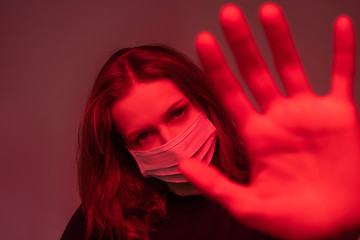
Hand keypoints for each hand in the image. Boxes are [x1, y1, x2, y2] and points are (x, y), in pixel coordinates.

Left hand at [179, 3, 359, 238]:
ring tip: (267, 10)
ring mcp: (309, 112)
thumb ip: (215, 186)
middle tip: (227, 14)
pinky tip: (339, 23)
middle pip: (256, 72)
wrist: (339, 224)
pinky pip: (341, 75)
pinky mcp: (340, 114)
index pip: (230, 93)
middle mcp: (279, 118)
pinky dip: (342, 51)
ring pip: (292, 66)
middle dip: (241, 44)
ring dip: (280, 38)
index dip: (216, 67)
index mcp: (256, 136)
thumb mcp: (249, 207)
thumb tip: (182, 165)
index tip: (202, 39)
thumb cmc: (295, 220)